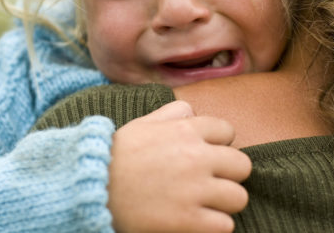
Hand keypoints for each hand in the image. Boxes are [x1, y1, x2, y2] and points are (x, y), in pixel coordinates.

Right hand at [108, 101, 250, 232]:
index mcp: (186, 130)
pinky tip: (197, 221)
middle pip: (242, 165)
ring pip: (238, 197)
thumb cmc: (116, 156)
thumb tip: (192, 111)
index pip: (228, 132)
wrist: (91, 189)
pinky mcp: (189, 221)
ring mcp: (194, 190)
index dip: (218, 145)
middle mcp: (196, 157)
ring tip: (204, 204)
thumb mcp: (142, 124)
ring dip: (224, 202)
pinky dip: (214, 226)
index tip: (205, 156)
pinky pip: (226, 225)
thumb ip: (171, 113)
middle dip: (228, 174)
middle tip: (210, 182)